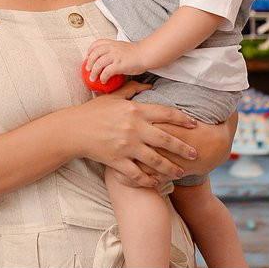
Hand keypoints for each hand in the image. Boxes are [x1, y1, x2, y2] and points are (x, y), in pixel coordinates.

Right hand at [70, 80, 198, 187]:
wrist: (73, 130)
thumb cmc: (93, 112)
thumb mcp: (112, 96)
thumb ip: (132, 89)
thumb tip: (150, 85)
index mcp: (135, 110)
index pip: (165, 113)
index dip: (183, 119)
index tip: (195, 124)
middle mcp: (133, 128)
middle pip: (165, 139)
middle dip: (183, 147)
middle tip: (195, 153)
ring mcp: (126, 146)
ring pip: (155, 160)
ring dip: (170, 168)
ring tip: (181, 172)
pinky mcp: (117, 161)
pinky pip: (137, 174)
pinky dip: (148, 180)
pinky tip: (157, 182)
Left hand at [85, 39, 146, 82]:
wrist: (146, 54)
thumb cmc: (137, 53)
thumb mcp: (123, 48)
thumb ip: (115, 52)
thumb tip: (110, 60)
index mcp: (113, 43)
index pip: (98, 43)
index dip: (91, 49)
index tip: (88, 55)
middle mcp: (112, 48)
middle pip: (94, 54)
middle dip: (89, 62)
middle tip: (88, 69)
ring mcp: (115, 56)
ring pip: (98, 64)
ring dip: (94, 72)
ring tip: (93, 78)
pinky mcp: (118, 65)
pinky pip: (106, 72)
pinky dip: (103, 77)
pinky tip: (103, 81)